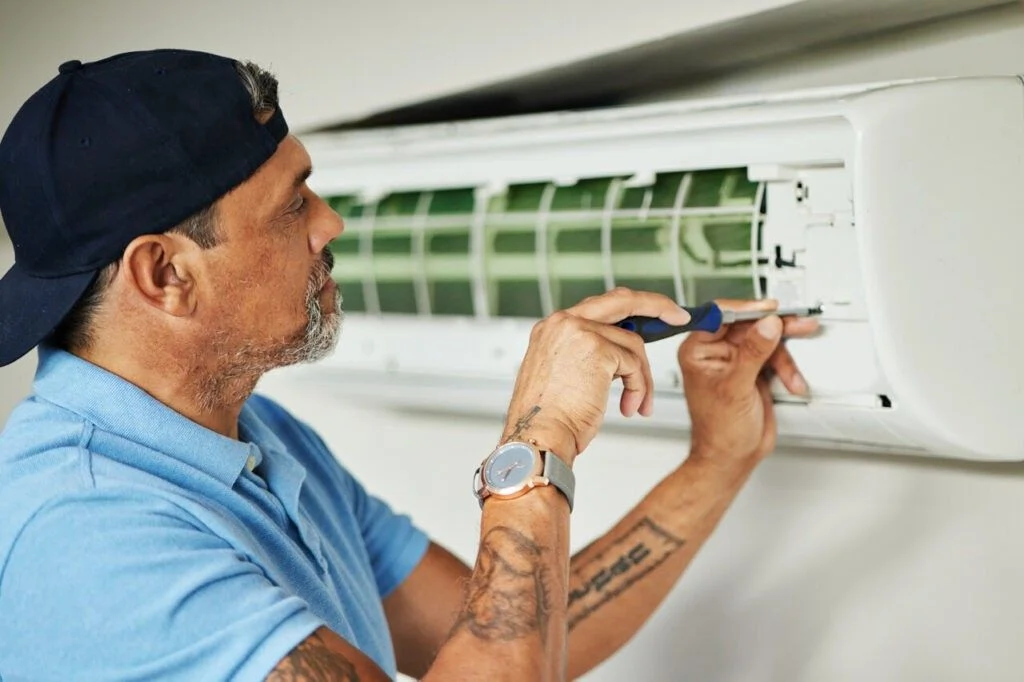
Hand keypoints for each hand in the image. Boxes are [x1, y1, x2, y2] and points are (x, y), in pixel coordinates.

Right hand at [502, 288, 691, 461]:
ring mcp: (579, 332)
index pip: (598, 307)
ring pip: (632, 345)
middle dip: (656, 305)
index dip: (629, 308)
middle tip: (678, 316)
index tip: (653, 312)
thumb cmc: (549, 419)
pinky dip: (638, 388)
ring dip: (642, 378)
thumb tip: (621, 356)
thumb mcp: (564, 376)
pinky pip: (634, 365)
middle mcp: (562, 323)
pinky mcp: (597, 349)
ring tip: (637, 405)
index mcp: (552, 329)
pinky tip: (629, 408)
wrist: (538, 437)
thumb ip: (587, 355)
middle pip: (621, 301)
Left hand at [677, 298, 818, 462]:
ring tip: (792, 373)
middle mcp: (715, 351)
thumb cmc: (719, 430)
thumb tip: (767, 324)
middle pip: (749, 324)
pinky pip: (775, 355)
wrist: (733, 457)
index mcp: (697, 350)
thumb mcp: (736, 387)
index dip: (746, 310)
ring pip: (766, 339)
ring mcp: (737, 359)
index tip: (769, 309)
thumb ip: (753, 353)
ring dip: (784, 355)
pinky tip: (792, 381)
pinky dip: (787, 367)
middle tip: (796, 323)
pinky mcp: (755, 369)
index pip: (720, 316)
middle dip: (774, 328)